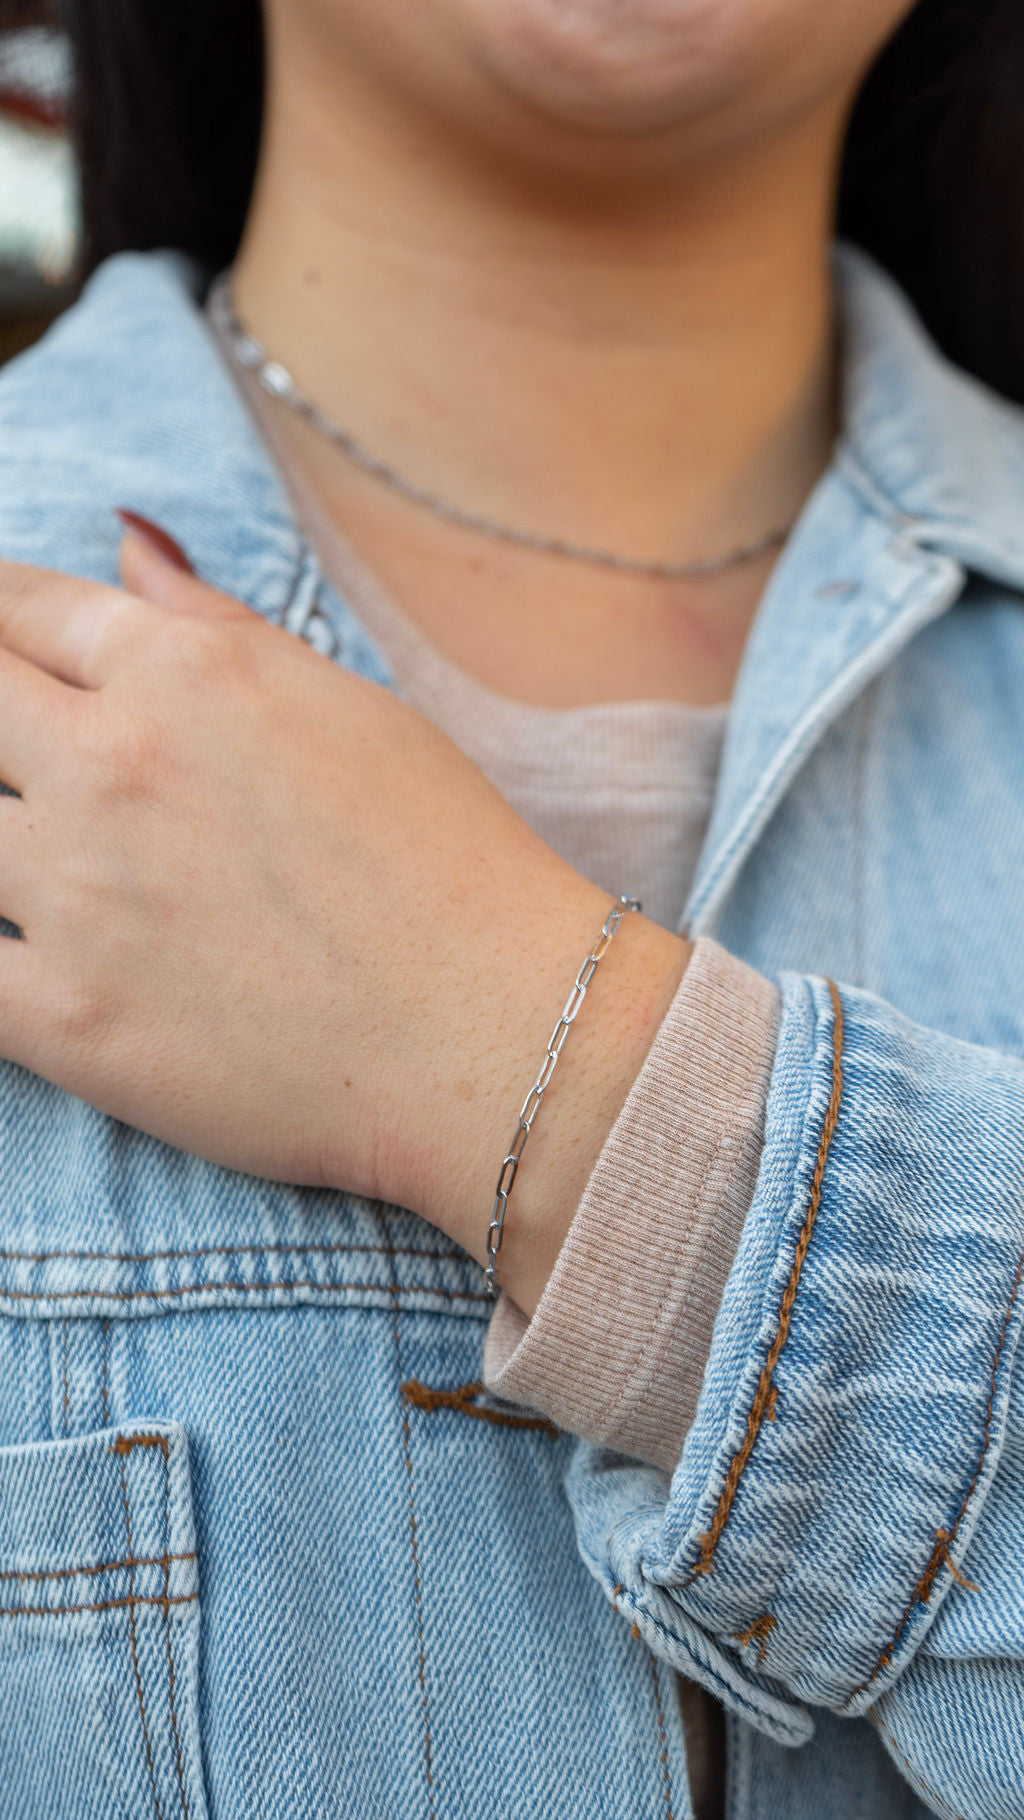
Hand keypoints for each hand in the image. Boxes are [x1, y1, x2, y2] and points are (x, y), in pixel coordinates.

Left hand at [0, 533, 687, 1310]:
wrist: (499, 1035)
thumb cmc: (450, 864)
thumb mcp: (347, 705)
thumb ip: (216, 623)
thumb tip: (128, 540)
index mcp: (181, 674)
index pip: (15, 607)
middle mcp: (109, 764)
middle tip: (26, 756)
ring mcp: (74, 895)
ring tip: (59, 866)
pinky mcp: (65, 1019)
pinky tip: (34, 954)